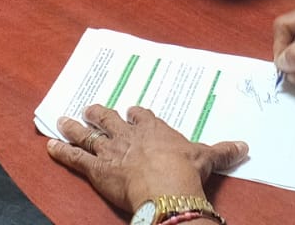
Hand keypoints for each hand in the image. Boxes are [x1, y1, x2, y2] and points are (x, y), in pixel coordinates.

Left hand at [47, 104, 246, 212]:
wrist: (166, 186)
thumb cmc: (185, 169)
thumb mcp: (206, 157)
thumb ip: (223, 151)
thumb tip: (245, 147)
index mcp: (153, 129)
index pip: (142, 116)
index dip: (136, 115)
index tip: (132, 111)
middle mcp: (129, 135)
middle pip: (110, 120)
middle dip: (100, 115)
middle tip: (91, 108)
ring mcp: (110, 150)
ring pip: (88, 135)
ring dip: (75, 128)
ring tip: (63, 120)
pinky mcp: (96, 168)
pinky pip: (75, 158)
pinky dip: (61, 152)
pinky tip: (49, 146)